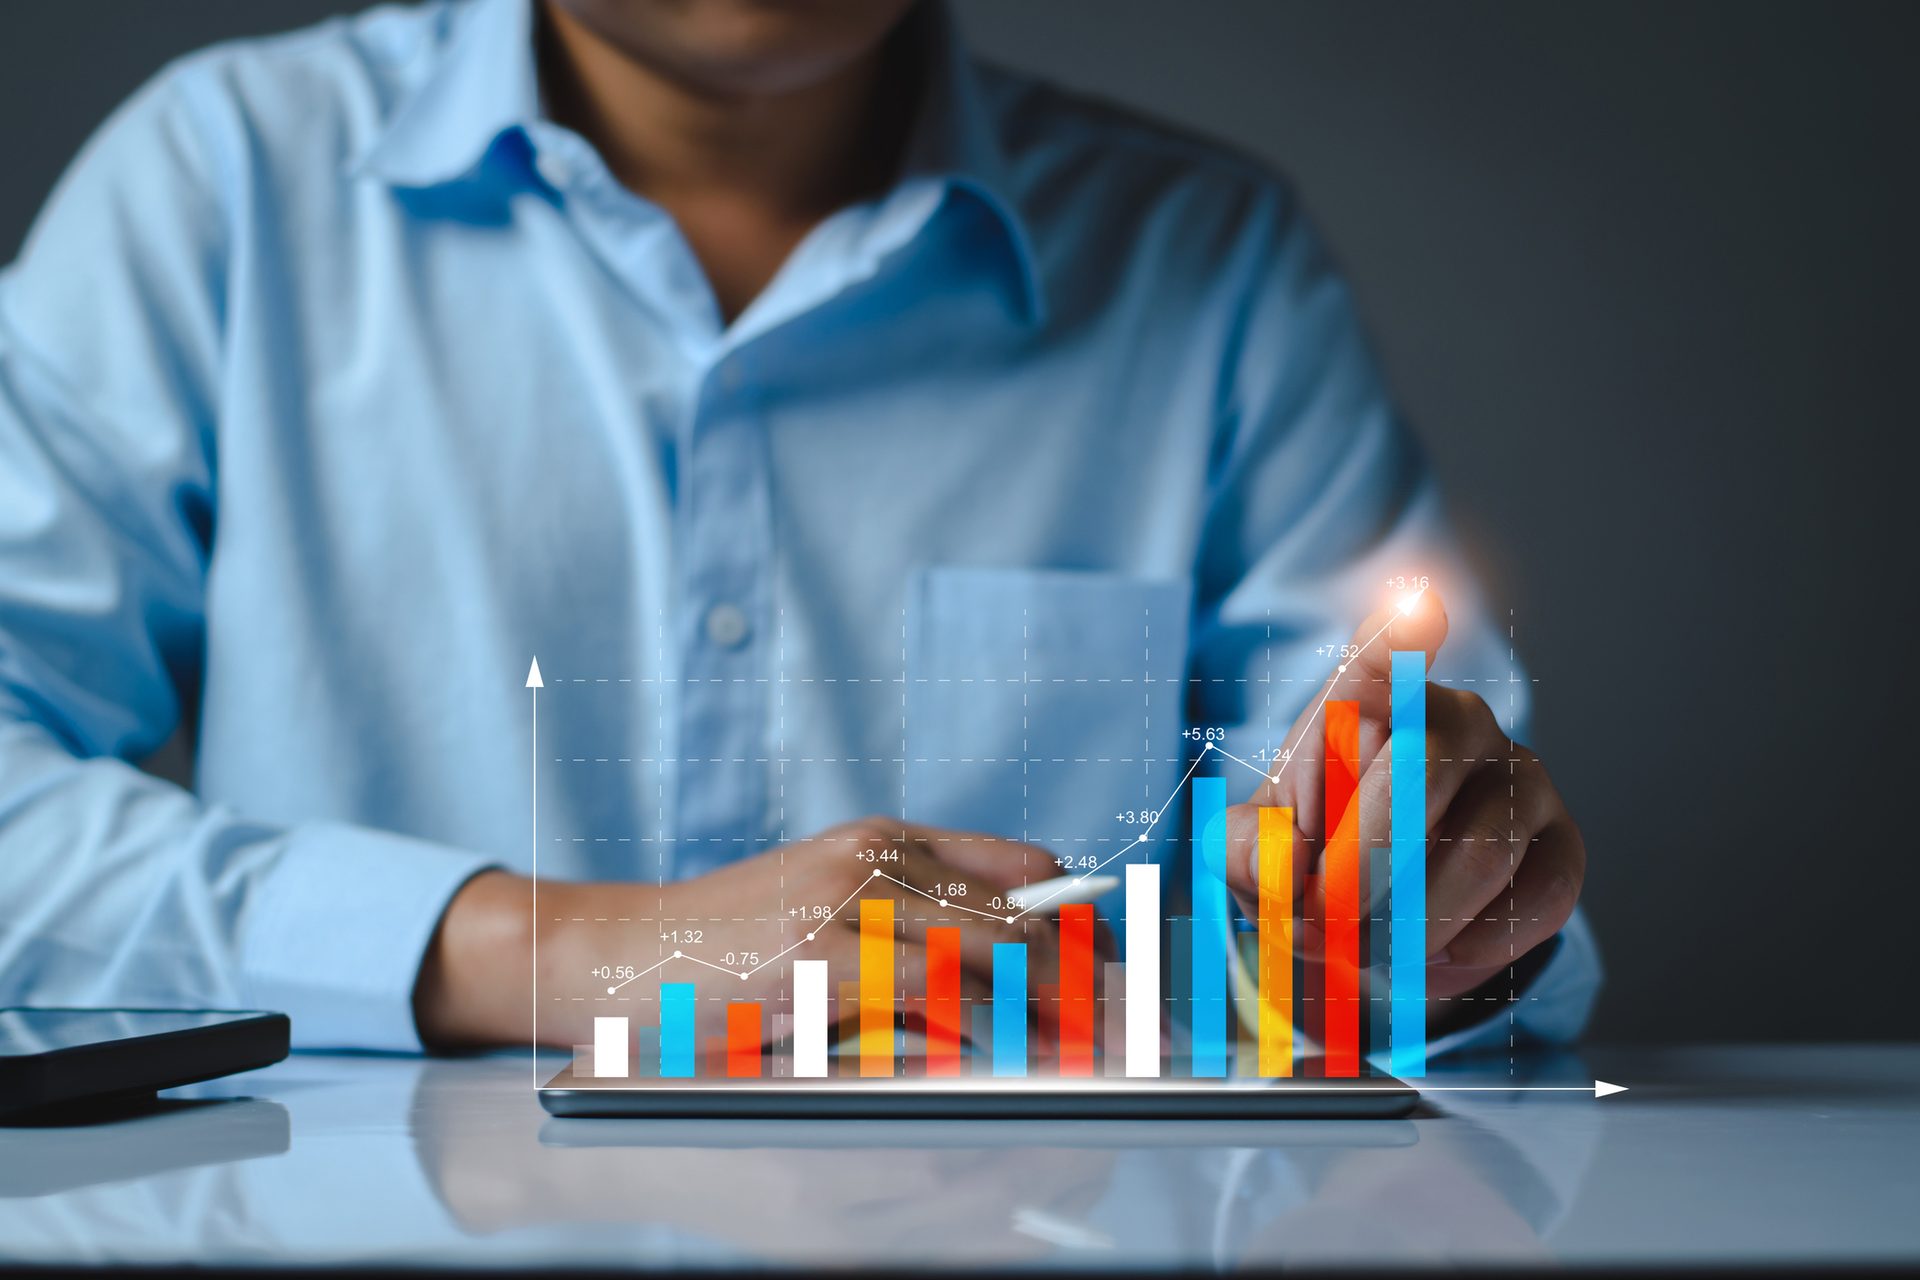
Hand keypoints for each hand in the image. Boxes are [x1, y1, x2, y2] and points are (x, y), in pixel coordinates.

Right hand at [416, 818, 1067, 1050]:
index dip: (1079, 919)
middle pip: (1022, 914)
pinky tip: (997, 1056)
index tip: (1117, 967)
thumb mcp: (826, 900)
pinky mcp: (821, 956)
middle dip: (1083, 979)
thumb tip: (1021, 939)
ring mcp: (849, 903)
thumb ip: (911, 907)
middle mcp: (875, 857)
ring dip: (1044, 1012)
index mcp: (884, 838)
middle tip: (1122, 1029)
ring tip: (1082, 1053)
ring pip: (989, 955)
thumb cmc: (724, 938)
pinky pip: (932, 991)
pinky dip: (975, 1028)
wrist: (619, 949)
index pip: (1024, 865)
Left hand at [1219, 589, 1584, 1021]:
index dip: (1400, 637)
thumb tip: (1292, 861)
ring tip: (1370, 946)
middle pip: (1424, 766)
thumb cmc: (1304, 861)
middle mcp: (1457, 717)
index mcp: (1371, 698)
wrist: (1362, 920)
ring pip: (1482, 846)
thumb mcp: (1254, 855)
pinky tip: (1433, 956)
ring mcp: (1521, 775)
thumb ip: (1252, 852)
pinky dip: (1475, 944)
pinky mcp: (1563, 843)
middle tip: (1328, 914)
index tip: (1417, 611)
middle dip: (1368, 857)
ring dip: (1416, 916)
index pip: (1385, 652)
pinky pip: (1536, 896)